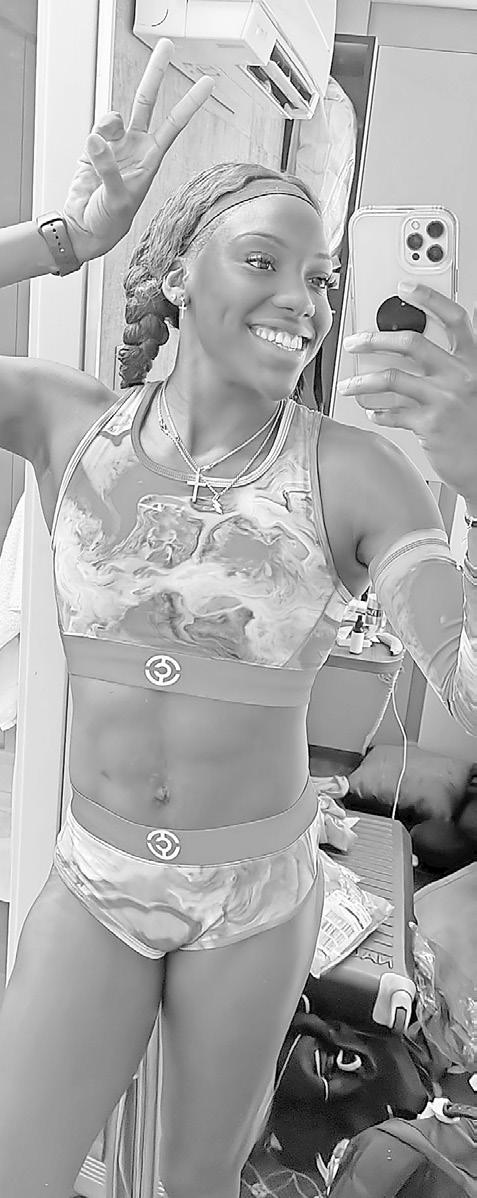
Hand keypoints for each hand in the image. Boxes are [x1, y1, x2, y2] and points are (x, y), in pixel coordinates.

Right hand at [62, 39, 212, 262]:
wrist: (84, 229)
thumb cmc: (109, 223)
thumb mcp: (117, 200)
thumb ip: (109, 168)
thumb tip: (97, 141)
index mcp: (151, 160)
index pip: (175, 124)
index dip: (190, 103)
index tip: (207, 83)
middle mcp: (136, 147)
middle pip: (147, 101)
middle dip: (156, 72)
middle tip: (167, 46)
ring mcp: (114, 145)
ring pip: (116, 114)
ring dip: (109, 124)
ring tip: (103, 148)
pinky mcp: (94, 148)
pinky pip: (97, 128)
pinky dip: (95, 134)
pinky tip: (94, 149)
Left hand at [338, 282, 476, 505]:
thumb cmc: (473, 424)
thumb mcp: (470, 386)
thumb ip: (449, 366)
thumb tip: (412, 350)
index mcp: (472, 361)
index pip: (454, 319)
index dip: (430, 298)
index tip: (406, 288)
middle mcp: (460, 375)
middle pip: (411, 343)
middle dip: (375, 338)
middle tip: (354, 342)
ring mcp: (444, 399)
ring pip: (392, 378)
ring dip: (362, 381)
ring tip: (348, 385)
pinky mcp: (430, 424)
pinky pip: (394, 413)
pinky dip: (379, 413)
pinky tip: (373, 413)